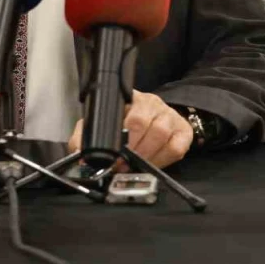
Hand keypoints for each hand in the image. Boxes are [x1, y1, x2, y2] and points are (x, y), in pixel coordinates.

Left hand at [67, 90, 192, 170]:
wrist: (151, 117)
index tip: (115, 156)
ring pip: (163, 135)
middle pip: (149, 125)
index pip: (131, 116)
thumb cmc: (123, 121)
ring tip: (136, 165)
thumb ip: (85, 136)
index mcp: (132, 99)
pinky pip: (178, 147)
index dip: (124, 139)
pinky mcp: (184, 131)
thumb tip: (80, 156)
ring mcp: (171, 116)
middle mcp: (154, 103)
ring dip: (148, 156)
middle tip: (123, 165)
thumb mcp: (100, 123)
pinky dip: (164, 159)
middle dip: (135, 151)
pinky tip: (153, 163)